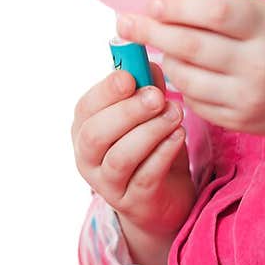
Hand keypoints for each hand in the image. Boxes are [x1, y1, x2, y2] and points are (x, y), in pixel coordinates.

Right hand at [70, 61, 195, 264]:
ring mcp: (108, 185)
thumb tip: (149, 62)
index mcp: (85, 129)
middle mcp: (88, 159)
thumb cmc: (151, 148)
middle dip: (127, 111)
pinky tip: (179, 136)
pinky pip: (145, 177)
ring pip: (120, 158)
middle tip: (157, 96)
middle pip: (96, 135)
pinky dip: (163, 153)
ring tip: (175, 114)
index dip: (106, 91)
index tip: (130, 76)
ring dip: (149, 131)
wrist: (164, 199)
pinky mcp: (134, 202)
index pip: (85, 108)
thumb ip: (147, 88)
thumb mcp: (149, 115)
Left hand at [116, 0, 264, 142]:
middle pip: (190, 46)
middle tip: (125, 22)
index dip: (175, 8)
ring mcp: (247, 97)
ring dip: (166, 60)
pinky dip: (182, 85)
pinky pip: (194, 102)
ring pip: (185, 77)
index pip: (211, 13)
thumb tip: (164, 9)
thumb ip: (223, 12)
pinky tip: (181, 72)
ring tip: (160, 47)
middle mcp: (258, 64)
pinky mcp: (239, 121)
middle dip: (150, 32)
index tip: (151, 4)